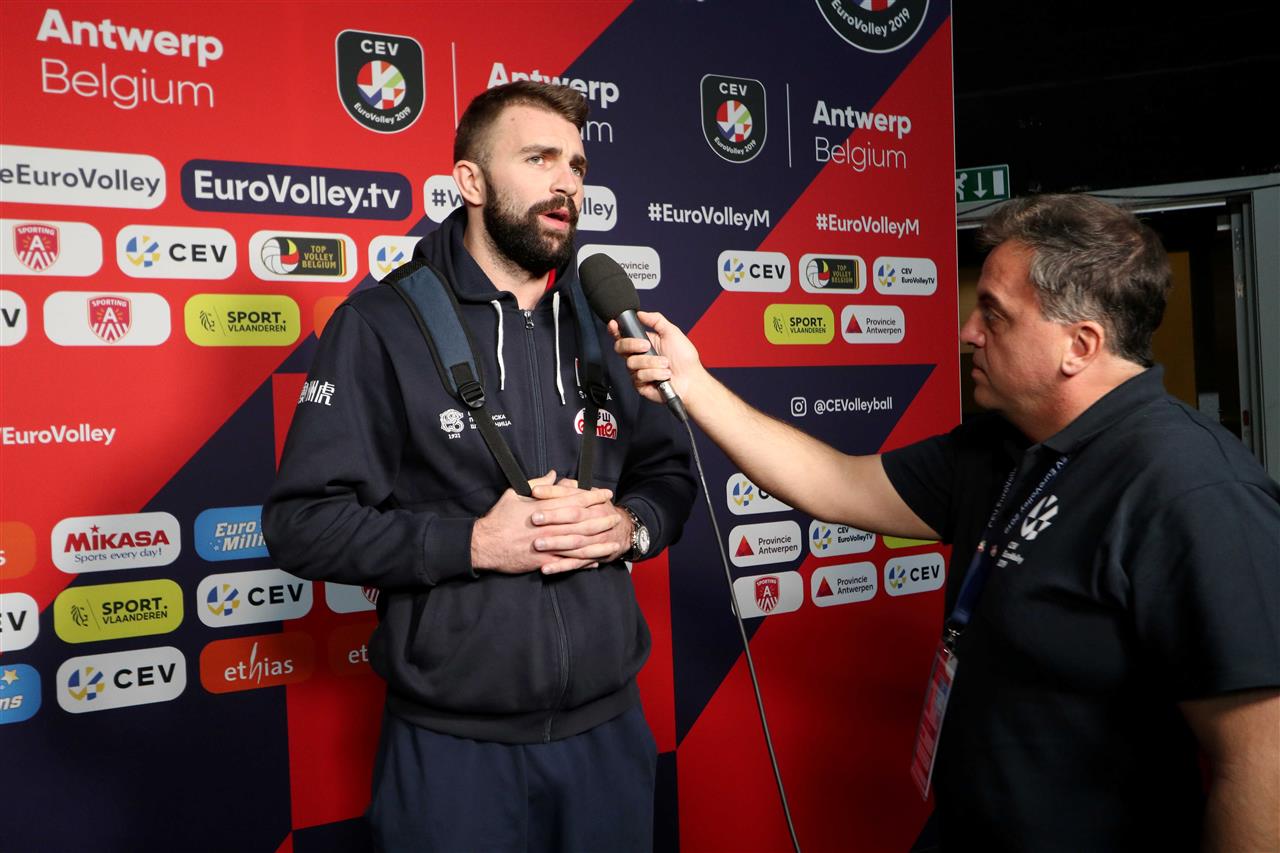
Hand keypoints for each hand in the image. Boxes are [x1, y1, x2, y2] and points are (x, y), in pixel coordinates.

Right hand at [471, 471, 617, 573]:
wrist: (485, 543)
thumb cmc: (499, 517)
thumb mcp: (515, 494)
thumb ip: (537, 483)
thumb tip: (553, 475)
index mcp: (544, 508)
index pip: (574, 500)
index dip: (592, 497)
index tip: (606, 494)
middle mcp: (550, 526)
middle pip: (581, 522)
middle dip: (600, 519)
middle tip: (616, 517)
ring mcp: (548, 545)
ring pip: (578, 544)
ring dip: (597, 543)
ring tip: (612, 542)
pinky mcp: (543, 561)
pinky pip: (567, 563)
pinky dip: (582, 563)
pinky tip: (595, 562)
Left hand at [530, 478, 631, 574]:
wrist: (624, 530)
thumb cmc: (599, 510)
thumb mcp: (589, 494)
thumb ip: (569, 488)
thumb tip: (551, 477)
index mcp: (593, 502)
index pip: (571, 495)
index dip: (553, 493)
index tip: (534, 492)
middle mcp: (596, 518)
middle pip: (574, 517)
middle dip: (554, 518)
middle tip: (534, 519)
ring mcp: (596, 539)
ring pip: (575, 541)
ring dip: (556, 544)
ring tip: (537, 544)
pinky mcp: (593, 557)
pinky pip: (576, 563)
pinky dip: (561, 567)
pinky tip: (545, 569)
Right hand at [609, 311, 707, 406]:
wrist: (691, 378)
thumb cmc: (684, 358)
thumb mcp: (672, 333)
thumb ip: (656, 320)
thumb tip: (641, 313)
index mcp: (643, 343)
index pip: (623, 335)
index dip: (615, 330)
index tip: (614, 324)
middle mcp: (638, 357)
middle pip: (620, 347)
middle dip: (633, 345)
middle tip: (647, 346)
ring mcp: (638, 371)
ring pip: (632, 363)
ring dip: (652, 362)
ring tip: (666, 364)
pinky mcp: (640, 385)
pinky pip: (640, 376)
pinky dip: (655, 374)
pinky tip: (664, 375)